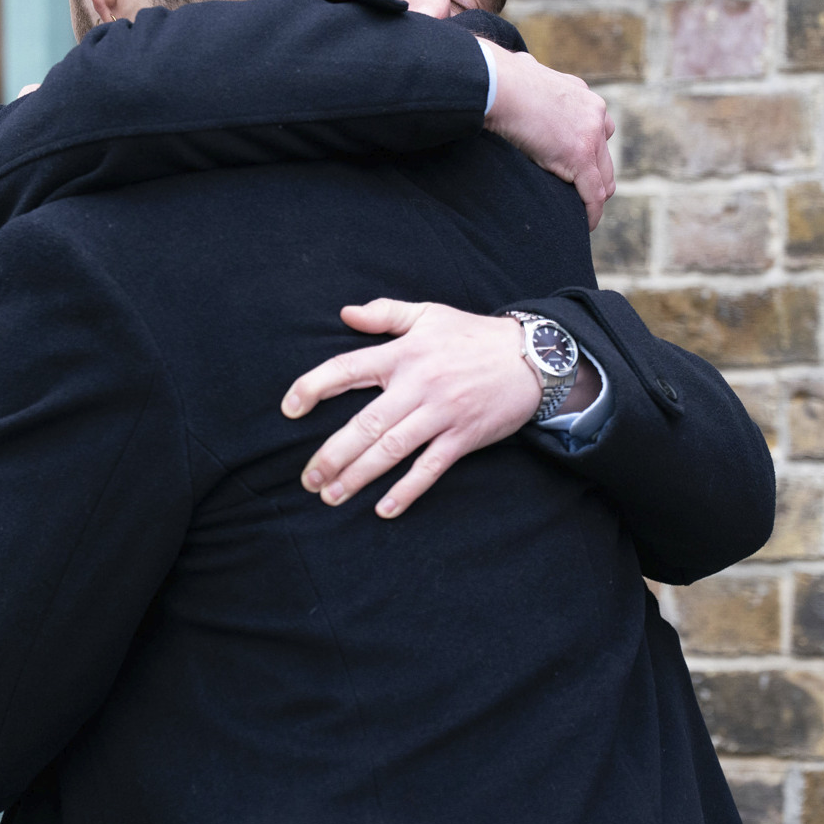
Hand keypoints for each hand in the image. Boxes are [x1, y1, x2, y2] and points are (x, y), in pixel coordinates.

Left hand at [281, 299, 541, 517]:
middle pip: (366, 423)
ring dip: (358, 476)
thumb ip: (385, 314)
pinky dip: (407, 490)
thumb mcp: (429, 314)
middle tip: (307, 479)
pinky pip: (430, 468)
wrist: (533, 357)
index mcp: (404, 353)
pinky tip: (383, 509)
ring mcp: (442, 413)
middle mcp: (419, 384)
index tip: (290, 408)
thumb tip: (345, 314)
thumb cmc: (474, 335)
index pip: (348, 369)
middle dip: (332, 454)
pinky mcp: (463, 437)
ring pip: (392, 449)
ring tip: (330, 495)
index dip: (314, 387)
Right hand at [480, 40, 615, 230]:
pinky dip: (591, 212)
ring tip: (580, 213)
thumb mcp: (523, 71)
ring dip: (593, 196)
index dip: (588, 153)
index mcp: (581, 94)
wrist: (496, 83)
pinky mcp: (580, 156)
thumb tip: (520, 65)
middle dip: (594, 177)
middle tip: (578, 195)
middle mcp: (594, 112)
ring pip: (603, 178)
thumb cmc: (498, 77)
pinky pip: (593, 194)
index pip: (596, 129)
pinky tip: (585, 224)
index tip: (575, 169)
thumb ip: (531, 76)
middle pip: (605, 156)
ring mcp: (590, 135)